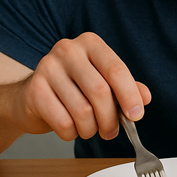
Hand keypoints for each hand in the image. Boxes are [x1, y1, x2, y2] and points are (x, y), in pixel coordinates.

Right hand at [12, 32, 150, 140]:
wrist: (31, 97)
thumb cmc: (73, 88)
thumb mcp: (102, 81)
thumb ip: (125, 87)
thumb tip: (145, 97)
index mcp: (90, 43)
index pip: (116, 69)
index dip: (129, 96)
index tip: (136, 115)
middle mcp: (68, 50)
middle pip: (100, 92)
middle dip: (110, 119)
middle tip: (111, 131)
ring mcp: (48, 68)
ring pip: (82, 111)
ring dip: (91, 129)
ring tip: (89, 129)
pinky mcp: (34, 90)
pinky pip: (63, 122)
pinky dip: (71, 133)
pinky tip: (70, 128)